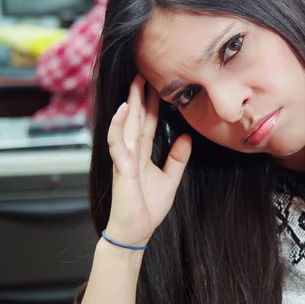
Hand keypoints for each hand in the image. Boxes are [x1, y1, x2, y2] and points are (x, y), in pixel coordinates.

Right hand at [104, 75, 191, 246]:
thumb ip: (177, 159)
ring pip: (127, 125)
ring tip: (135, 82)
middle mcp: (132, 152)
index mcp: (142, 154)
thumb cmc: (147, 208)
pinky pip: (118, 142)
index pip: (148, 123)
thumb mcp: (170, 179)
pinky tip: (123, 110)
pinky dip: (118, 126)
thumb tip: (186, 138)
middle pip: (136, 118)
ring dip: (130, 103)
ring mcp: (125, 158)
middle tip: (144, 73)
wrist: (135, 232)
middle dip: (140, 96)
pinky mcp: (121, 167)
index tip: (158, 85)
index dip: (152, 104)